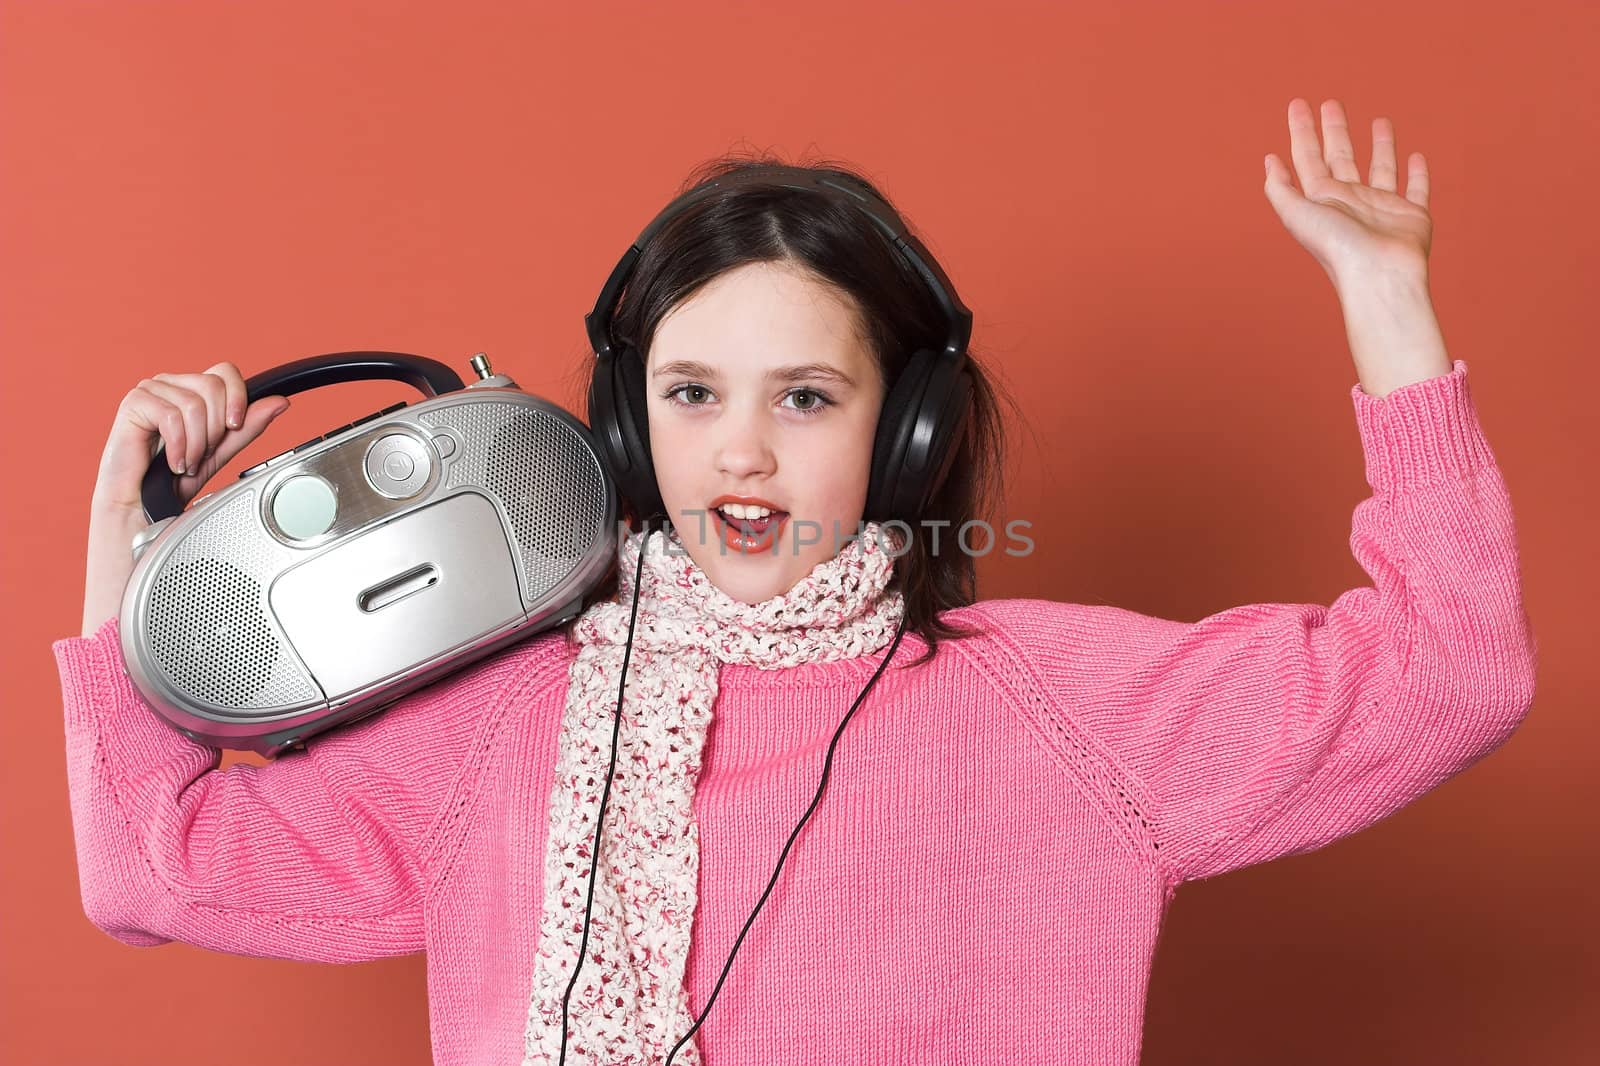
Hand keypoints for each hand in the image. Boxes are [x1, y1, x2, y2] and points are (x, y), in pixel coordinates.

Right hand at [93, 362, 289, 513]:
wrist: (144, 505)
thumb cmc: (174, 479)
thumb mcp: (221, 451)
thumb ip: (248, 426)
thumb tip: (279, 402)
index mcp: (192, 390)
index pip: (225, 371)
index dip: (237, 397)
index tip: (234, 426)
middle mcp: (172, 384)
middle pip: (213, 385)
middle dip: (215, 429)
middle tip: (202, 454)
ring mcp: (151, 390)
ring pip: (194, 403)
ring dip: (196, 443)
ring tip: (187, 461)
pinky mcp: (134, 403)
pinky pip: (171, 415)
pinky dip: (179, 446)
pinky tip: (173, 461)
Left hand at [1263, 98, 1432, 292]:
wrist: (1379, 275)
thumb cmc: (1338, 247)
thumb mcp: (1297, 214)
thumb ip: (1280, 189)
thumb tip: (1269, 161)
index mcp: (1323, 199)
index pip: (1308, 158)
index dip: (1301, 131)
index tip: (1297, 104)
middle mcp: (1351, 201)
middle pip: (1341, 156)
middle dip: (1334, 130)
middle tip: (1331, 103)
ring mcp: (1382, 208)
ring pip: (1381, 167)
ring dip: (1380, 145)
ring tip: (1379, 120)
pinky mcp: (1412, 215)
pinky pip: (1417, 189)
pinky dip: (1418, 174)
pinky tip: (1416, 157)